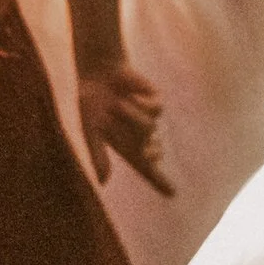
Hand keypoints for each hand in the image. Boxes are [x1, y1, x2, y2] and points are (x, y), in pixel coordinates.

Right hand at [77, 61, 171, 193]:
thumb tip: (103, 183)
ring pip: (150, 129)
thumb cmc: (90, 102)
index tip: (173, 193)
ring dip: (130, 117)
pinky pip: (155, 110)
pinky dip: (139, 104)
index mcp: (125, 145)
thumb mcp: (90, 129)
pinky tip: (130, 95)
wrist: (98, 71)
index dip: (160, 181)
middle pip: (153, 152)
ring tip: (116, 105)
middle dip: (149, 149)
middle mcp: (140, 135)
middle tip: (142, 145)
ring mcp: (149, 118)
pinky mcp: (155, 101)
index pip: (146, 168)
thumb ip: (97, 155)